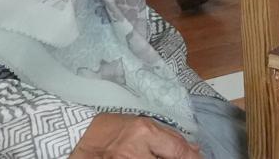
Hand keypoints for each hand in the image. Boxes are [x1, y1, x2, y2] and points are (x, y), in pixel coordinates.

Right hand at [71, 113, 202, 157]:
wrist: (79, 138)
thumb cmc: (111, 127)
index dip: (192, 157)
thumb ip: (168, 136)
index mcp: (144, 132)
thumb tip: (192, 149)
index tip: (199, 157)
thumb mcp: (142, 123)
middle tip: (182, 157)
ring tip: (159, 156)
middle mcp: (135, 151)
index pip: (177, 150)